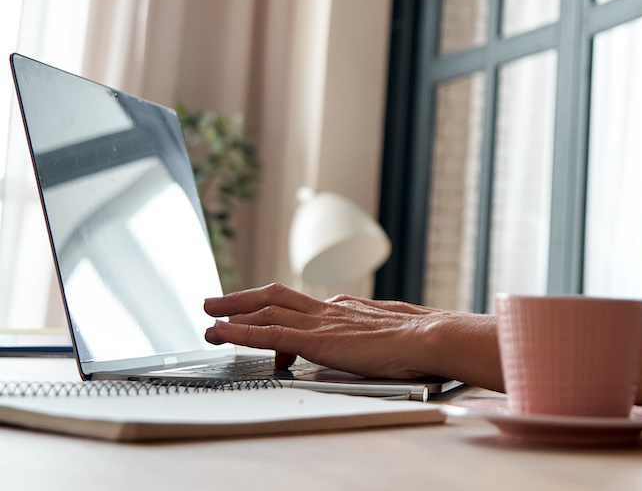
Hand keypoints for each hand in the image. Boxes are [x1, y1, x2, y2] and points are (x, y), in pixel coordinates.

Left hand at [204, 283, 457, 379]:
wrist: (431, 337)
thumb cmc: (423, 341)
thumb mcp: (397, 335)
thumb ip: (379, 338)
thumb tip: (382, 346)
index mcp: (349, 309)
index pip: (304, 307)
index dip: (277, 309)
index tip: (261, 313)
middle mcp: (331, 310)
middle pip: (277, 298)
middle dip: (243, 299)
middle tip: (217, 301)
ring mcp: (321, 323)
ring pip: (266, 312)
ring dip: (233, 314)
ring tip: (208, 317)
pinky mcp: (316, 341)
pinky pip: (268, 335)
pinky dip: (240, 333)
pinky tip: (220, 332)